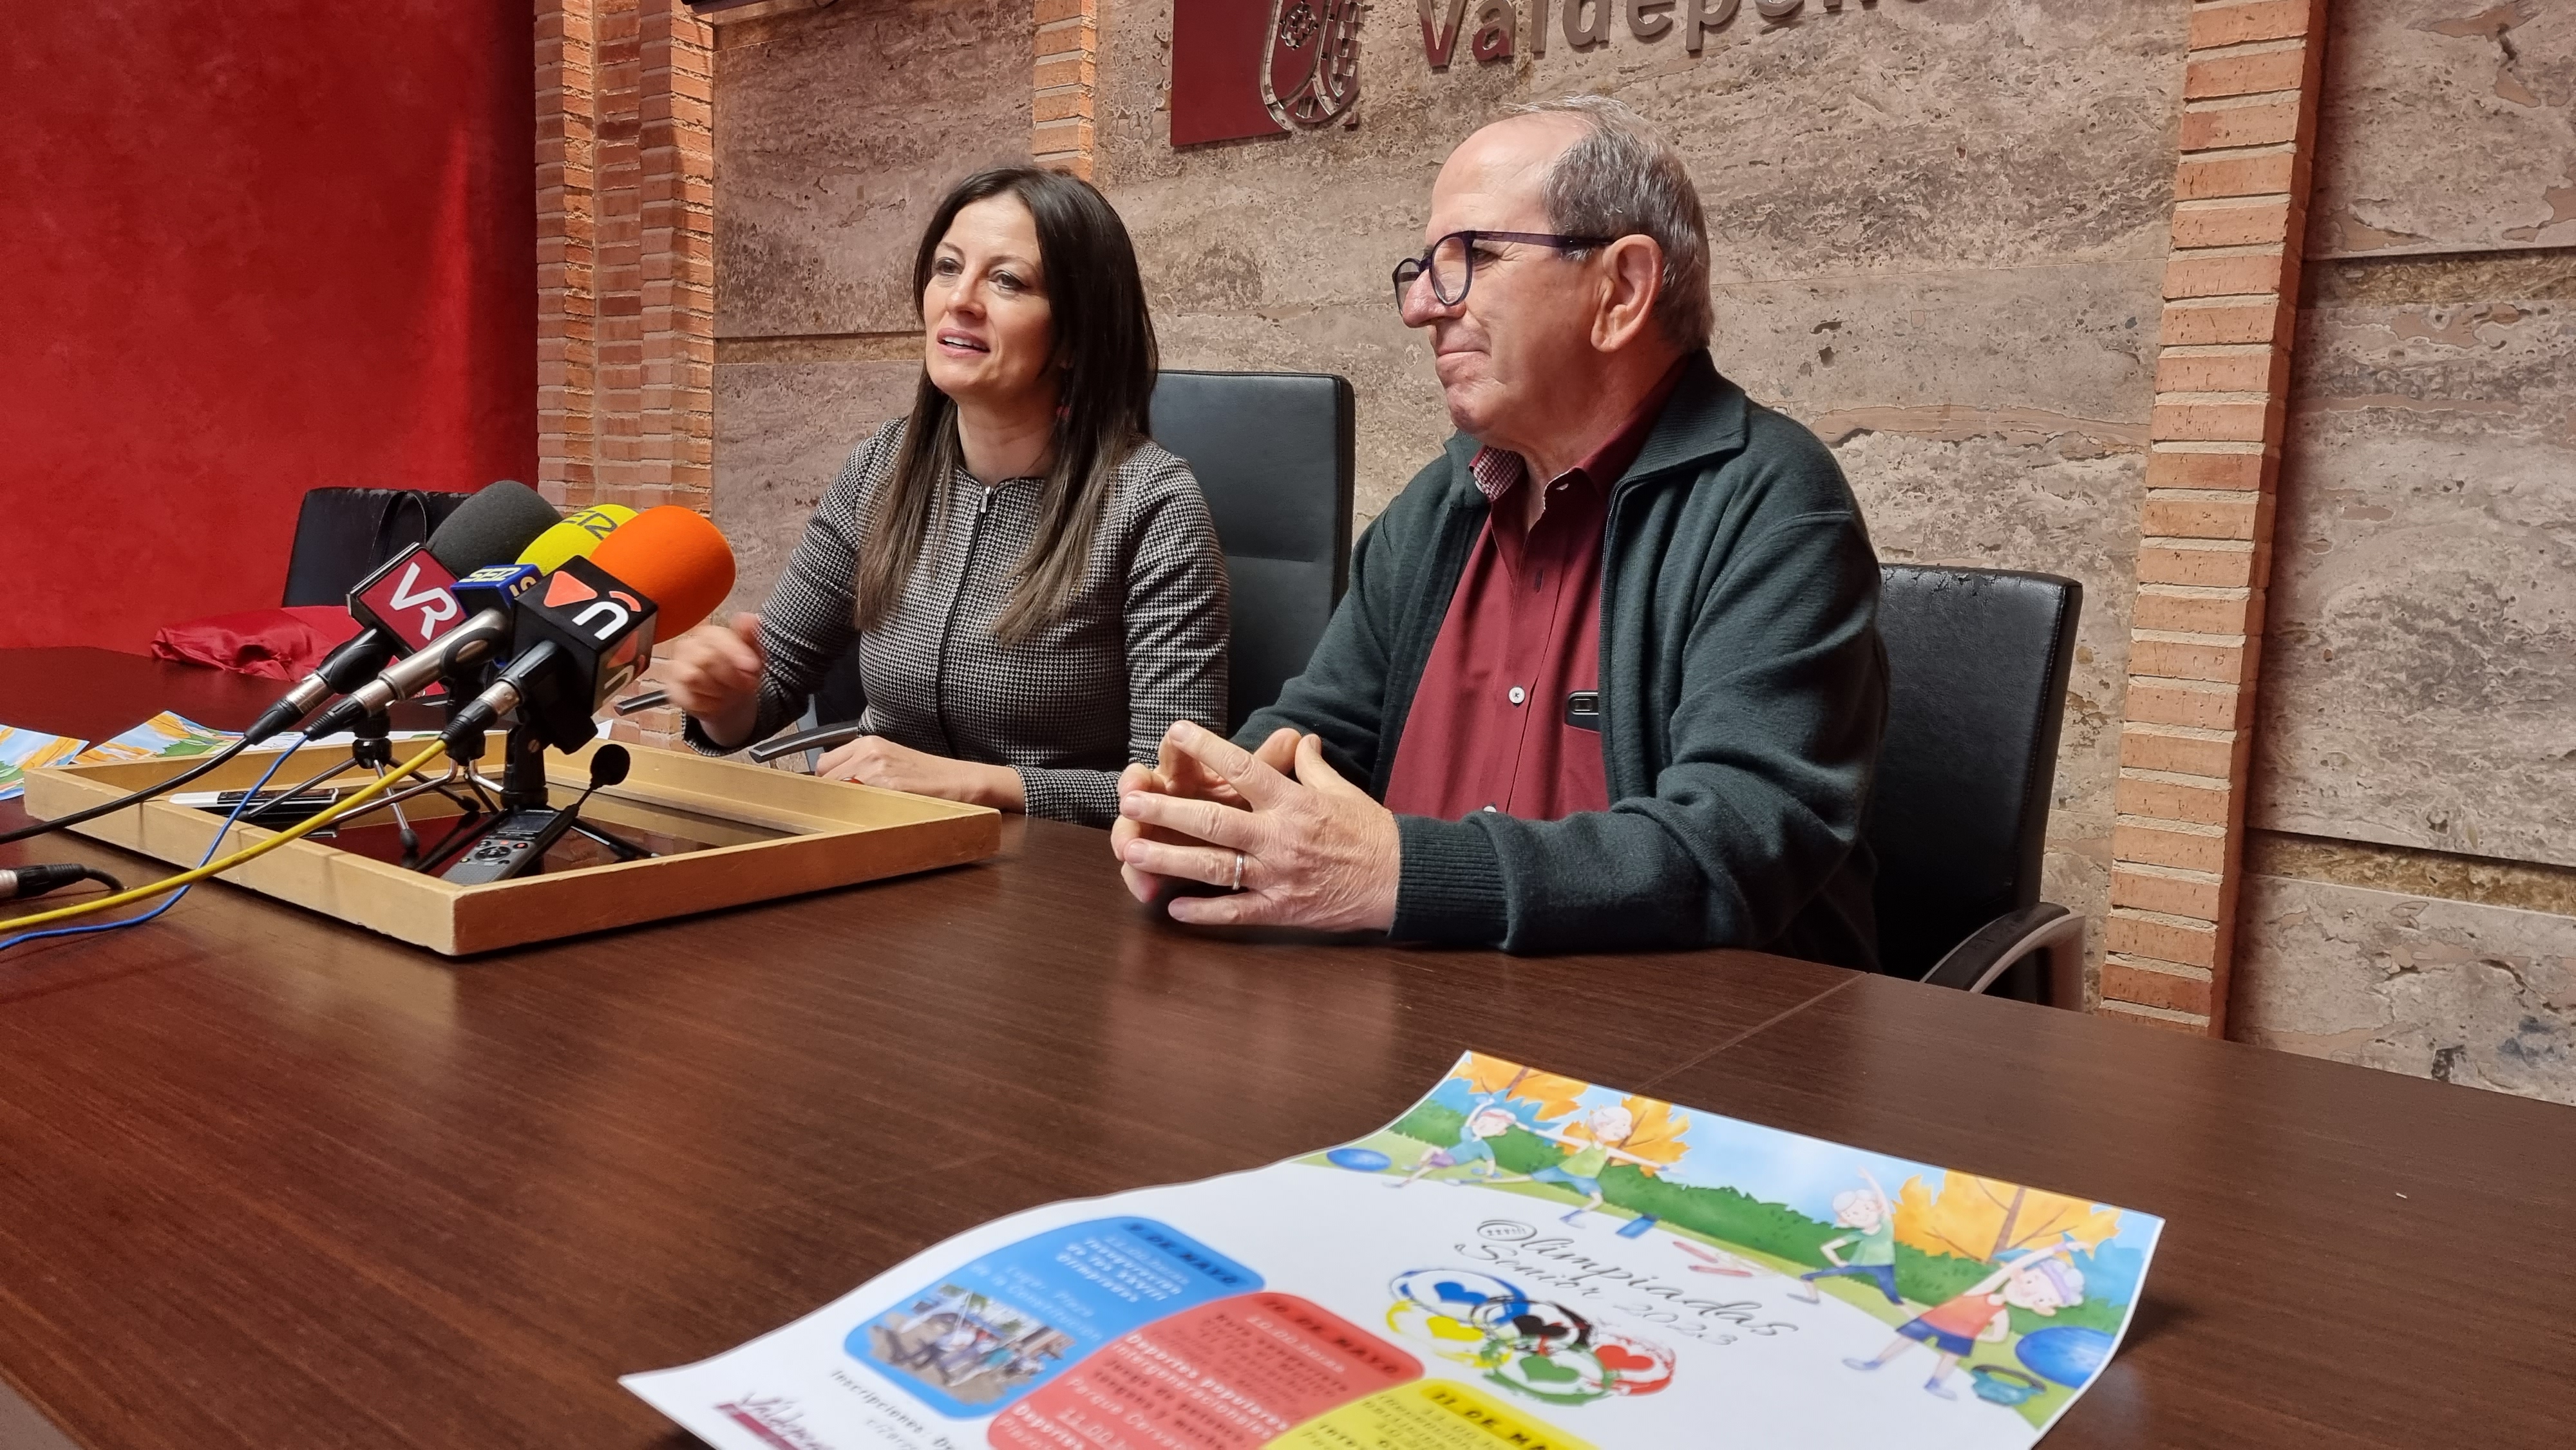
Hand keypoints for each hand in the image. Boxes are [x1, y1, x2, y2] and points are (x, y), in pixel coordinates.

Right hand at [652, 612, 765, 747]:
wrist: (732, 701)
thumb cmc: (740, 673)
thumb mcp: (753, 654)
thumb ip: (750, 637)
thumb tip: (750, 619)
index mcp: (709, 634)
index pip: (716, 636)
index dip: (735, 652)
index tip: (752, 667)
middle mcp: (688, 646)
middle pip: (706, 658)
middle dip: (729, 676)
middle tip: (742, 685)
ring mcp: (677, 668)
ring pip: (693, 677)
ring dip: (717, 690)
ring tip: (727, 692)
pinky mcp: (672, 690)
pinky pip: (689, 698)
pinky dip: (707, 704)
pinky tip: (714, 701)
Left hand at [816, 734, 1024, 810]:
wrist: (960, 781)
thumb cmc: (927, 777)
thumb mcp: (890, 761)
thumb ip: (861, 767)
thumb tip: (835, 787)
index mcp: (868, 744)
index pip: (823, 765)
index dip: (827, 784)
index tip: (834, 796)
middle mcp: (868, 752)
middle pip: (825, 780)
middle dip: (833, 797)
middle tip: (850, 809)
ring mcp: (876, 770)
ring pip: (836, 794)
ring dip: (843, 807)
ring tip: (862, 815)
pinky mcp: (887, 788)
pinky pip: (855, 805)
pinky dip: (857, 814)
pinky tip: (872, 817)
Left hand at [1114, 721, 1399, 931]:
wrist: (1402, 879)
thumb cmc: (1370, 832)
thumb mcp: (1341, 790)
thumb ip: (1311, 765)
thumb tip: (1300, 739)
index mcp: (1292, 801)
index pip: (1242, 766)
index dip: (1205, 747)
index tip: (1173, 731)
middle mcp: (1279, 836)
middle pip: (1213, 819)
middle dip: (1166, 810)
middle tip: (1129, 801)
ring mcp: (1277, 875)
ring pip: (1213, 866)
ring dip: (1169, 859)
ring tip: (1132, 852)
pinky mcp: (1281, 909)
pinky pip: (1235, 911)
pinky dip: (1203, 912)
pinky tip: (1174, 909)